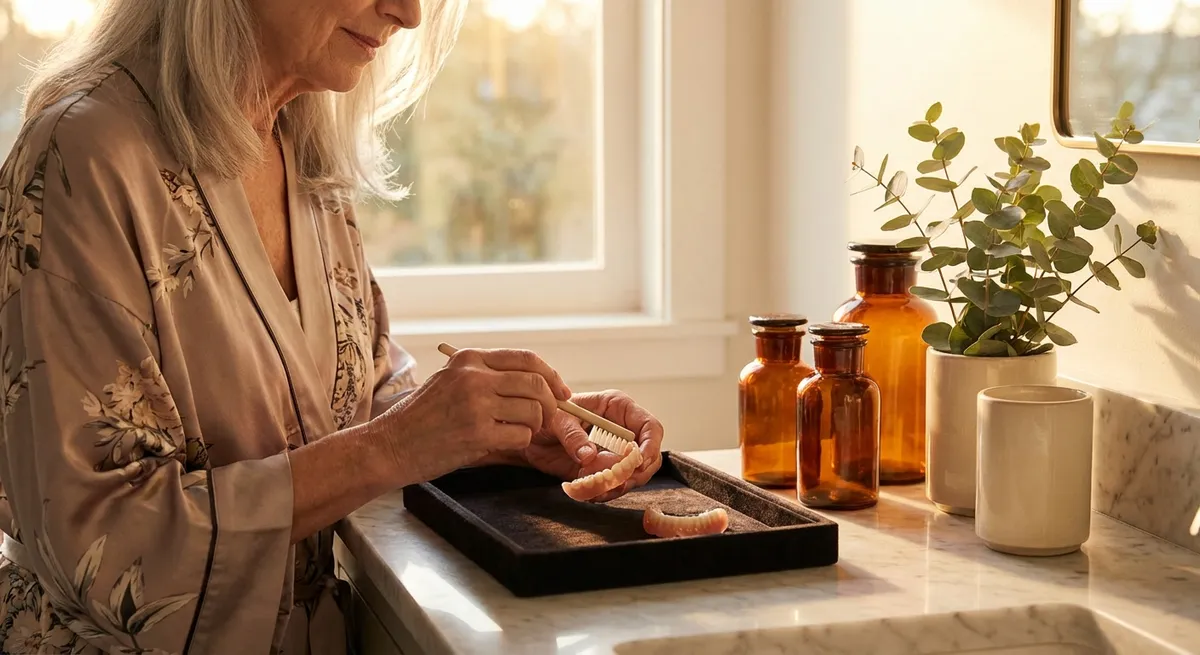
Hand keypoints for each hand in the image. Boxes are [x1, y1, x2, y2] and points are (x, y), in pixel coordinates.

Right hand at [380, 348, 571, 484]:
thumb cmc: (422, 418)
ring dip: (533, 426)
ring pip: (533, 411)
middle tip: (547, 419)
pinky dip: (519, 442)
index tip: (561, 392)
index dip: (551, 376)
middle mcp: (473, 376)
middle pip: (536, 383)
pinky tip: (500, 444)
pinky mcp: (477, 433)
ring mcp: (476, 404)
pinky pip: (521, 436)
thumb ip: (488, 377)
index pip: (526, 359)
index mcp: (469, 359)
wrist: (390, 445)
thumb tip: (539, 384)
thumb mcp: (450, 381)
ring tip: (515, 433)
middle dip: (551, 403)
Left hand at [520, 390, 663, 501]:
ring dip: (620, 486)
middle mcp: (623, 431)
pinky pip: (616, 486)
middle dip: (637, 473)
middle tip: (618, 481)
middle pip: (650, 456)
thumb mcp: (556, 419)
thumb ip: (573, 436)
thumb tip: (589, 456)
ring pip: (635, 475)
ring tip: (597, 488)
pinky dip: (606, 493)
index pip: (650, 426)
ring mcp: (616, 453)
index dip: (651, 445)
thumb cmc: (547, 415)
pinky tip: (591, 492)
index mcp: (618, 408)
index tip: (638, 462)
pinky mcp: (605, 471)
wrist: (532, 435)